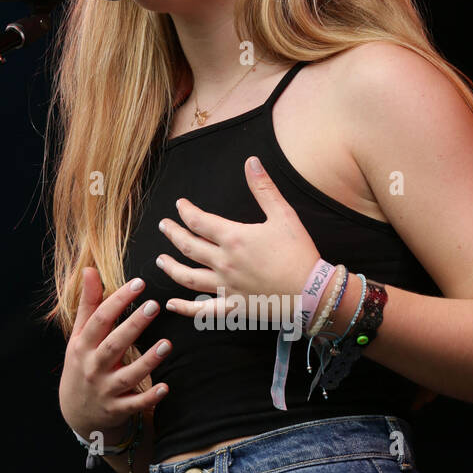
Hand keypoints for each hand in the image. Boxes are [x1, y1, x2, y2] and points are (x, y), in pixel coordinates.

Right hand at [58, 268, 170, 444]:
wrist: (77, 413)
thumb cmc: (81, 365)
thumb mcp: (79, 337)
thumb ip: (88, 305)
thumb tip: (90, 270)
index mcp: (83, 346)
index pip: (100, 320)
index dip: (118, 300)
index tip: (139, 283)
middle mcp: (93, 367)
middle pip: (113, 345)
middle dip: (133, 326)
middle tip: (154, 305)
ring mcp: (105, 390)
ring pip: (127, 375)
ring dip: (148, 360)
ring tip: (167, 343)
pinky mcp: (117, 409)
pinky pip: (135, 404)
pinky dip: (149, 397)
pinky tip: (165, 387)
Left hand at [155, 156, 320, 326]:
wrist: (311, 292)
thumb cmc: (299, 253)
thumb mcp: (284, 215)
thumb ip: (264, 188)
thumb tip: (251, 162)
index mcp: (234, 238)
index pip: (199, 221)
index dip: (186, 211)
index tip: (179, 206)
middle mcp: (224, 262)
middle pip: (189, 246)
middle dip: (173, 234)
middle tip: (163, 226)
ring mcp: (226, 287)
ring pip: (189, 277)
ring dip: (171, 268)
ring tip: (160, 260)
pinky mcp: (233, 307)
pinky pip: (203, 310)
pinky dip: (185, 308)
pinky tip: (172, 304)